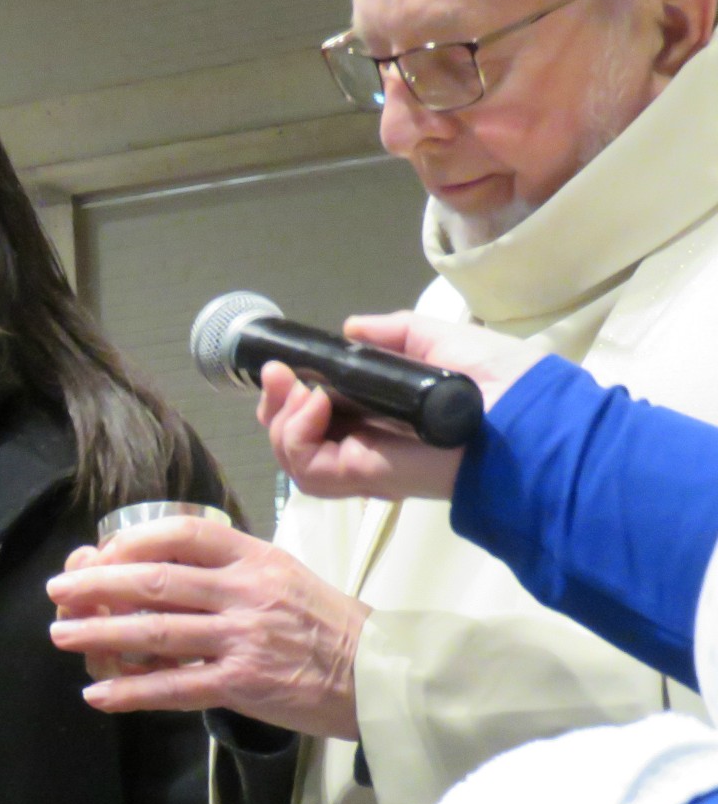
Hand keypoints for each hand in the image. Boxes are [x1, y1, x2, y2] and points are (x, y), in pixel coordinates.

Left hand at [46, 517, 369, 739]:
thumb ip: (224, 572)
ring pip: (156, 632)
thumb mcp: (279, 576)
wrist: (378, 674)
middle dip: (97, 585)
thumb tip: (149, 575)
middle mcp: (246, 591)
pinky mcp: (244, 683)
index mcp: (253, 557)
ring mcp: (245, 637)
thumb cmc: (322, 624)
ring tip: (61, 635)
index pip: (180, 533)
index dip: (129, 541)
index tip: (96, 554)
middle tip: (58, 591)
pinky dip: (132, 691)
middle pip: (156, 579)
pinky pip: (176, 687)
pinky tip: (97, 695)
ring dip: (100, 634)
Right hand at [257, 311, 546, 502]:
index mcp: (381, 414)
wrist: (528, 418)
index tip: (284, 366)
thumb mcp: (440, 342)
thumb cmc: (499, 382)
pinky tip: (316, 406)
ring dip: (282, 420)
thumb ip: (397, 335)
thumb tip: (352, 327)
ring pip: (293, 456)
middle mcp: (365, 442)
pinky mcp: (363, 476)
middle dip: (274, 405)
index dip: (290, 393)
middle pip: (293, 438)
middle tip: (279, 375)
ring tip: (300, 391)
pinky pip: (308, 468)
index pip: (316, 414)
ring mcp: (361, 463)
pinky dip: (298, 436)